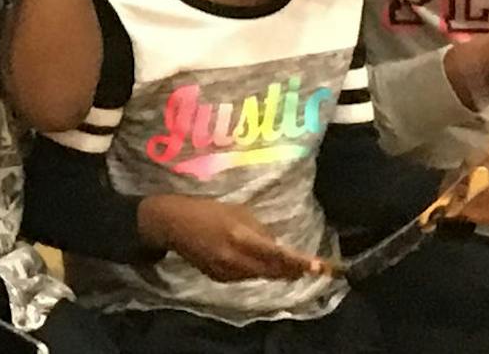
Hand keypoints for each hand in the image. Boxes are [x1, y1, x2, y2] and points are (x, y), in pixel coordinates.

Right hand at [139, 195, 327, 282]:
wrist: (171, 224)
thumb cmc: (204, 209)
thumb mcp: (235, 210)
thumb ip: (257, 229)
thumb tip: (276, 245)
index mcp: (239, 236)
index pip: (276, 254)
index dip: (298, 262)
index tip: (318, 266)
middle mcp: (234, 258)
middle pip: (272, 271)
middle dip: (291, 270)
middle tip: (308, 268)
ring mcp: (225, 271)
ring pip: (259, 276)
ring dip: (273, 270)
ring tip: (281, 261)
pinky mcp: (218, 278)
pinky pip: (244, 277)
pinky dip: (253, 270)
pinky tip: (251, 260)